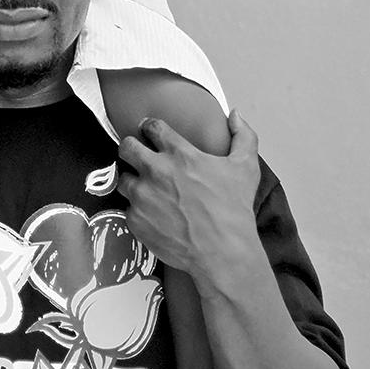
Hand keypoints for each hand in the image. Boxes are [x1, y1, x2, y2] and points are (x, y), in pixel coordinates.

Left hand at [117, 110, 261, 291]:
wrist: (223, 253)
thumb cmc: (234, 211)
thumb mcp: (246, 167)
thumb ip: (243, 135)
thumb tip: (235, 115)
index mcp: (179, 154)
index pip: (151, 127)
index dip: (150, 128)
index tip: (151, 133)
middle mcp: (155, 171)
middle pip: (126, 147)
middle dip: (131, 148)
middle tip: (139, 156)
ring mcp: (142, 196)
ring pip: (122, 179)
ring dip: (133, 181)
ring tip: (148, 191)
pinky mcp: (135, 220)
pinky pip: (127, 208)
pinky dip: (138, 210)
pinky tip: (153, 215)